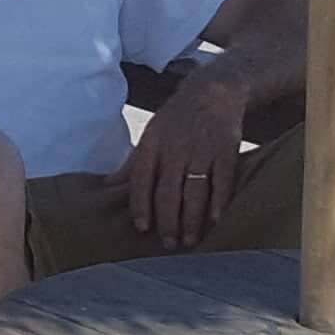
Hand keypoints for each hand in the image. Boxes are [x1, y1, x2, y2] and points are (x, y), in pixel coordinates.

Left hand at [117, 73, 253, 248]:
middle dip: (168, 221)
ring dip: (192, 219)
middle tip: (169, 243)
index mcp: (153, 144)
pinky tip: (215, 221)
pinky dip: (219, 202)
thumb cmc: (177, 118)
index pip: (141, 180)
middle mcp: (176, 148)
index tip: (142, 228)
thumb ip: (133, 163)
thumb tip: (107, 186)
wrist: (214, 90)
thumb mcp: (151, 134)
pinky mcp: (227, 150)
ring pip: (195, 191)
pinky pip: (223, 181)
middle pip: (169, 191)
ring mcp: (203, 149)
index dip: (141, 206)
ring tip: (189, 240)